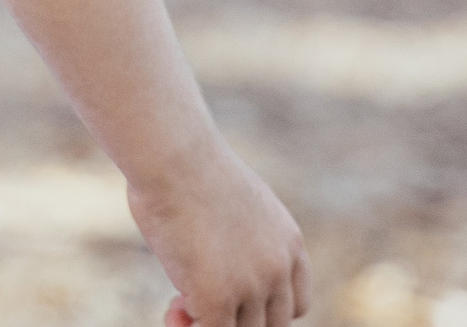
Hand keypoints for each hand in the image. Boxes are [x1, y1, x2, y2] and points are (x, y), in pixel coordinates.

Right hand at [128, 131, 308, 326]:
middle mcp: (278, 268)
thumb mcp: (229, 205)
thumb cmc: (187, 168)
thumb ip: (237, 239)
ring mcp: (252, 286)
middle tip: (193, 299)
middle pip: (271, 324)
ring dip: (208, 324)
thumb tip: (212, 268)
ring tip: (177, 307)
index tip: (234, 300)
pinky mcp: (218, 298)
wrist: (173, 156)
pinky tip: (172, 311)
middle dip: (235, 319)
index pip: (295, 303)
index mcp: (288, 242)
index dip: (265, 310)